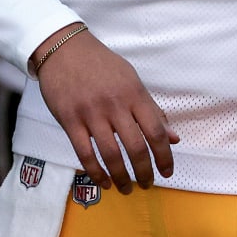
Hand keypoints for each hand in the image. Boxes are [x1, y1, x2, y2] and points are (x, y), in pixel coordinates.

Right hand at [32, 24, 176, 192]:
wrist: (63, 48)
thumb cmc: (100, 64)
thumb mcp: (131, 80)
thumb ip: (152, 110)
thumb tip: (174, 138)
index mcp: (134, 94)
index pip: (156, 132)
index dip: (165, 156)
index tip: (167, 172)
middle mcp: (115, 105)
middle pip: (136, 147)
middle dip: (144, 173)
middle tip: (147, 184)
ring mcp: (91, 113)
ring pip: (111, 154)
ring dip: (121, 177)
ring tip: (126, 188)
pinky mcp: (69, 119)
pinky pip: (84, 153)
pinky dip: (96, 172)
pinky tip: (104, 181)